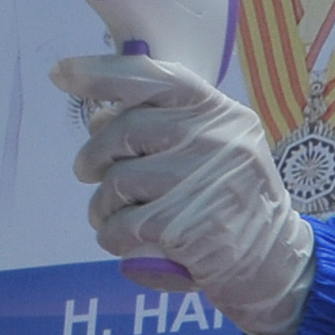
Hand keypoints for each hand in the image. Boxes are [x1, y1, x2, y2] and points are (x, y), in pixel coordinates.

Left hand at [52, 54, 315, 334]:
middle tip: (87, 173)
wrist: (274, 260)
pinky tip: (123, 241)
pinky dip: (111, 236)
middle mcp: (214, 138)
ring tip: (110, 215)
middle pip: (125, 129)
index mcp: (219, 111)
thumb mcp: (212, 149)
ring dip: (102, 204)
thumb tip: (97, 117)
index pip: (153, 78)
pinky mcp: (183, 226)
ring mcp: (199, 181)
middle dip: (95, 155)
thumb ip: (161, 127)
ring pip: (118, 181)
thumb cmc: (232, 199)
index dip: (101, 73)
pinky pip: (122, 224)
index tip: (60, 73)